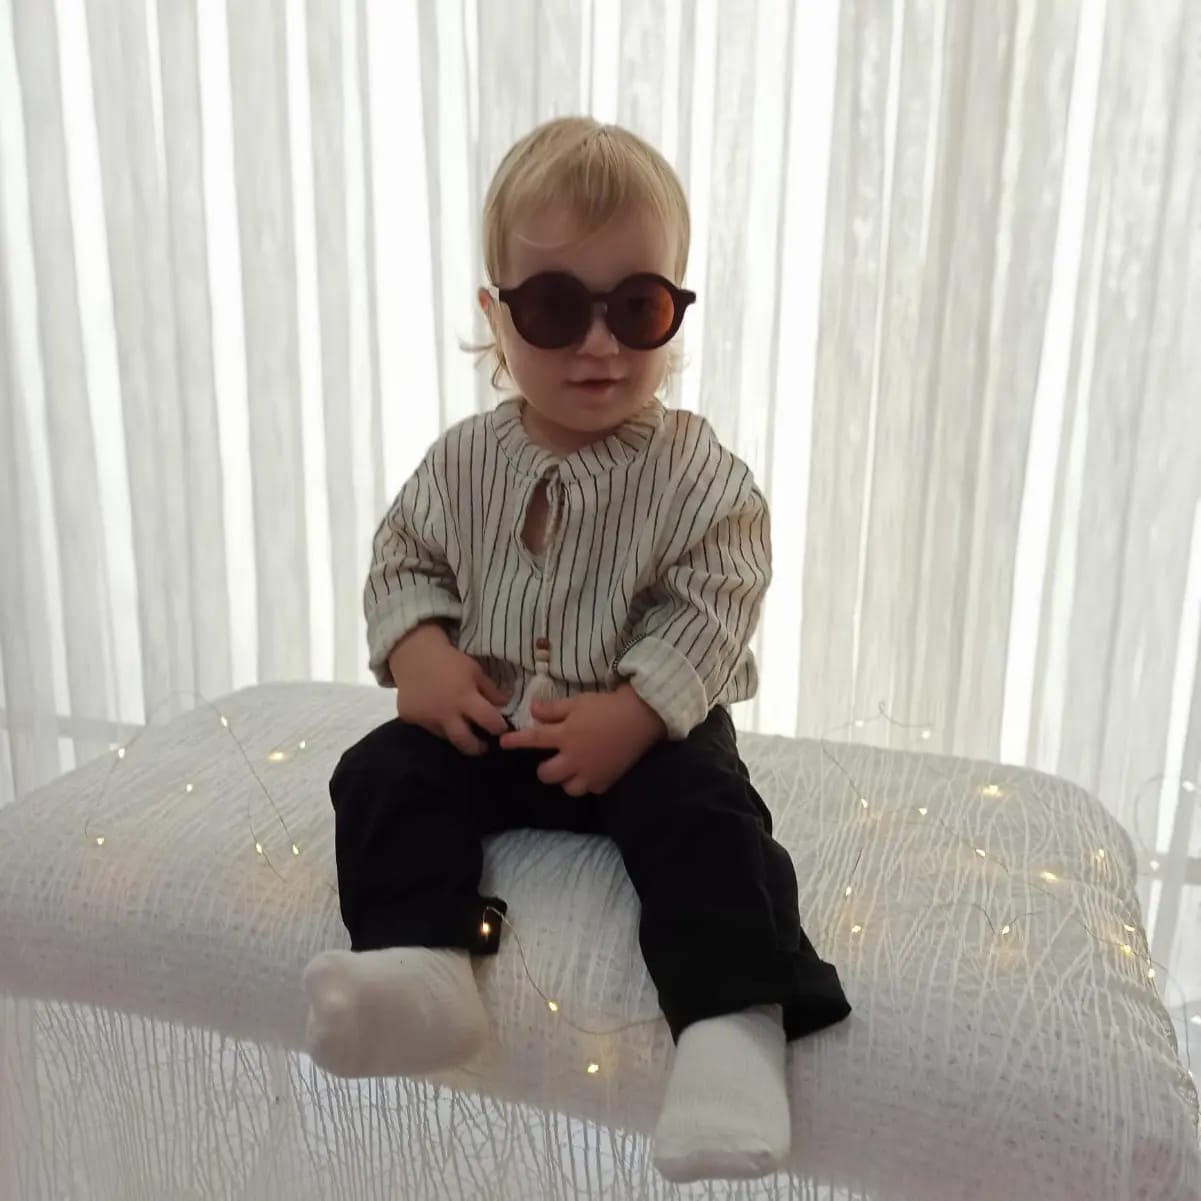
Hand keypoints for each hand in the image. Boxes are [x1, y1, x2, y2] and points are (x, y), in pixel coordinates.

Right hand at [387, 623, 510, 755]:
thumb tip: (507, 704)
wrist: (413, 654)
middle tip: (483, 746)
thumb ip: (490, 690)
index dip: (499, 727)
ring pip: (446, 736)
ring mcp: (425, 717)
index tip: (502, 728)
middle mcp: (445, 712)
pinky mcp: (409, 718)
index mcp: (464, 697)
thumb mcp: (474, 670)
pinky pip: (428, 728)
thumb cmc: (449, 660)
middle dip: (477, 748)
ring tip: (460, 726)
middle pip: (465, 742)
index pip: (489, 721)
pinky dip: (436, 723)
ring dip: (456, 733)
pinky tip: (437, 712)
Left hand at [498, 685, 666, 795]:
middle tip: (552, 757)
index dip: (515, 742)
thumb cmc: (607, 706)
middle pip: (546, 774)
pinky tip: (592, 771)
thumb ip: (553, 709)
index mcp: (565, 735)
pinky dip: (588, 782)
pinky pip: (590, 789)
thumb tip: (533, 713)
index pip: (532, 740)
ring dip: (566, 779)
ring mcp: (591, 773)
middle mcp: (574, 759)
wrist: (641, 717)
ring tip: (572, 768)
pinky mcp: (607, 780)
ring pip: (568, 788)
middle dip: (544, 768)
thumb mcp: (578, 701)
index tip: (502, 744)